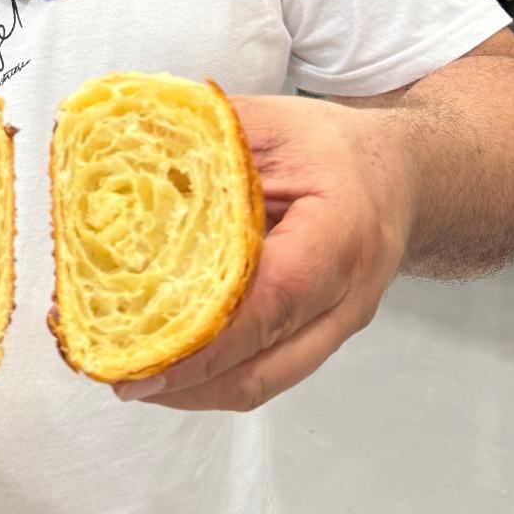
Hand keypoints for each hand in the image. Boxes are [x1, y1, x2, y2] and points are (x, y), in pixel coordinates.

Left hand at [114, 95, 415, 410]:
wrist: (400, 177)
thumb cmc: (334, 147)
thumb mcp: (271, 123)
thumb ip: (203, 138)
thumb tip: (120, 144)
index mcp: (339, 233)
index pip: (270, 300)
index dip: (205, 337)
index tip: (142, 353)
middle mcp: (346, 296)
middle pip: (262, 367)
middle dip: (184, 382)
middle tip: (114, 372)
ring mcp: (336, 327)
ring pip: (260, 383)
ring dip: (191, 389)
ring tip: (126, 372)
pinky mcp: (318, 339)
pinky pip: (262, 373)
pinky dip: (211, 377)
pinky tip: (165, 360)